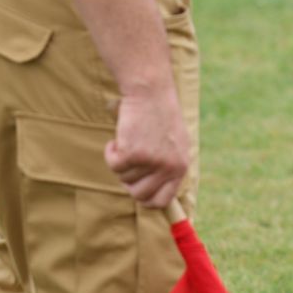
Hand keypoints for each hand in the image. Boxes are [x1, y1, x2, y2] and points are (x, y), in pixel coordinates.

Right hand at [104, 87, 190, 207]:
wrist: (151, 92)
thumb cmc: (161, 115)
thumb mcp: (175, 143)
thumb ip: (168, 167)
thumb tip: (154, 196)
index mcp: (181, 166)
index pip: (162, 201)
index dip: (146, 199)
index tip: (138, 190)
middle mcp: (168, 167)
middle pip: (139, 195)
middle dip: (129, 182)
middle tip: (129, 162)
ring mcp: (151, 161)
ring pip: (124, 178)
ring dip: (121, 161)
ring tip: (130, 140)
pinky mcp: (132, 153)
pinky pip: (113, 165)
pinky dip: (111, 152)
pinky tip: (118, 138)